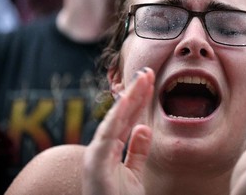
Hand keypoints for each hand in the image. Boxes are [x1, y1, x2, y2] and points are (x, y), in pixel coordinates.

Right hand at [82, 68, 154, 194]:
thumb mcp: (133, 173)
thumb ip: (137, 151)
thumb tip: (144, 128)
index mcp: (109, 150)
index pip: (126, 120)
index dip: (137, 100)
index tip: (149, 82)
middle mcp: (101, 149)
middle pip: (121, 115)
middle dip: (135, 93)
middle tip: (148, 71)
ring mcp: (97, 155)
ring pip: (115, 119)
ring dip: (130, 97)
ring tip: (143, 78)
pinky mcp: (96, 163)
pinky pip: (109, 134)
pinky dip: (117, 115)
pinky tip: (129, 98)